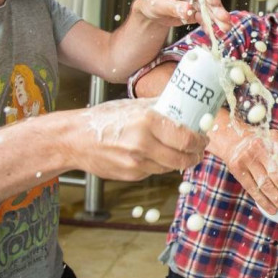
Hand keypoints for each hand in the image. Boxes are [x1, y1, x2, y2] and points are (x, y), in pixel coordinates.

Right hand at [72, 99, 206, 180]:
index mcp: (147, 121)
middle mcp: (142, 144)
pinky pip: (154, 171)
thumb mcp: (134, 105)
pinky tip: (152, 154)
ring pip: (170, 167)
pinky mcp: (130, 175)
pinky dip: (158, 164)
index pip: (186, 138)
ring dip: (178, 160)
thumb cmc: (105, 118)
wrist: (75, 139)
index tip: (203, 138)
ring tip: (176, 151)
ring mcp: (136, 163)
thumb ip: (160, 105)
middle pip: (183, 158)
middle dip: (195, 155)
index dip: (200, 141)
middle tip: (197, 149)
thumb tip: (185, 102)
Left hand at [137, 0, 230, 31]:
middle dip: (215, 8)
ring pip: (208, 7)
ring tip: (225, 27)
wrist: (150, 12)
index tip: (214, 0)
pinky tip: (214, 32)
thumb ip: (173, 7)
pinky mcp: (195, 9)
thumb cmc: (150, 2)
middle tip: (224, 17)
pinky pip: (203, 17)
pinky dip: (208, 25)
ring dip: (217, 18)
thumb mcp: (157, 4)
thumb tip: (188, 10)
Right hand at [222, 129, 277, 215]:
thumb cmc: (262, 145)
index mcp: (274, 138)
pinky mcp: (237, 168)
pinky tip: (272, 209)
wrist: (234, 140)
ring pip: (266, 184)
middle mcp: (259, 147)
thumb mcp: (275, 142)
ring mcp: (247, 158)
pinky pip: (252, 189)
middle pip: (277, 175)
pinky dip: (264, 201)